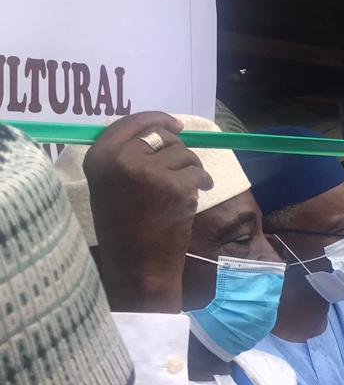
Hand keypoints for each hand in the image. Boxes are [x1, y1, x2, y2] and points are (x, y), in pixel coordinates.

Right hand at [83, 112, 212, 312]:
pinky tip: (199, 193)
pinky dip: (203, 181)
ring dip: (192, 167)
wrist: (137, 265)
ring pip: (184, 153)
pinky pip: (197, 172)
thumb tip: (158, 132)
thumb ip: (124, 158)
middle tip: (182, 167)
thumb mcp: (109, 186)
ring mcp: (150, 172)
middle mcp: (122, 159)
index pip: (132, 122)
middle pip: (161, 135)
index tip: (176, 124)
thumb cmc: (124, 229)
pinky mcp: (175, 186)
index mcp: (100, 156)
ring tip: (187, 187)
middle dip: (178, 149)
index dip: (158, 119)